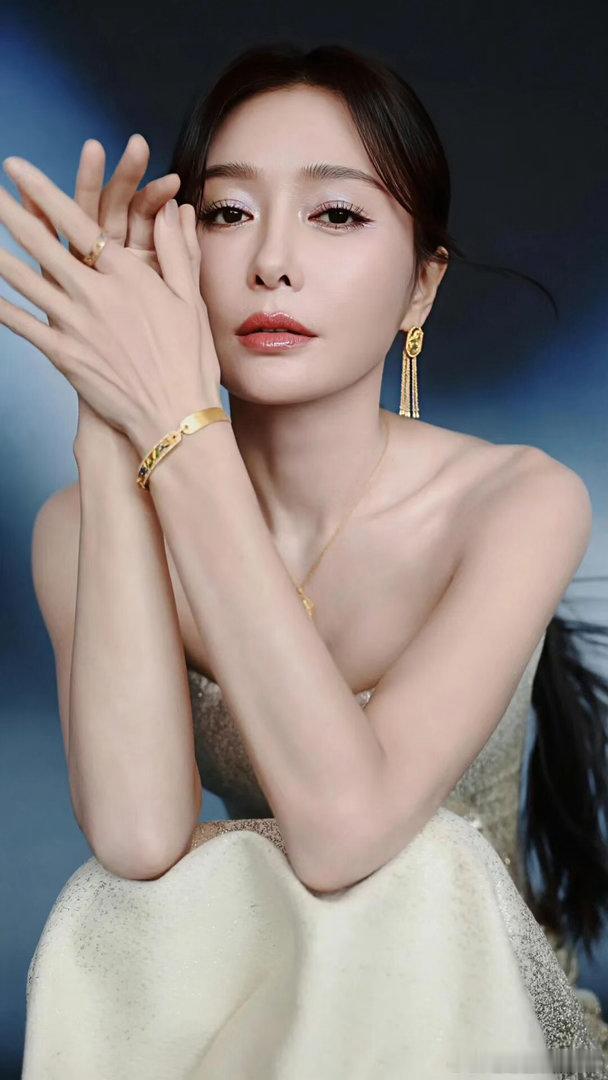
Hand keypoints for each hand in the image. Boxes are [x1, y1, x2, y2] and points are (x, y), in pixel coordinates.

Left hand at [0, 152, 221, 457]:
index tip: (17, 168)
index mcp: (128, 275)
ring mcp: (75, 325)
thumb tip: (173, 210)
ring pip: (24, 280)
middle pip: (41, 244)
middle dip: (8, 212)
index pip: (77, 222)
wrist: (175, 415)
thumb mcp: (189, 300)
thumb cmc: (189, 359)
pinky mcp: (64, 355)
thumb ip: (175, 250)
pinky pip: (22, 325)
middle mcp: (96, 294)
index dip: (42, 191)